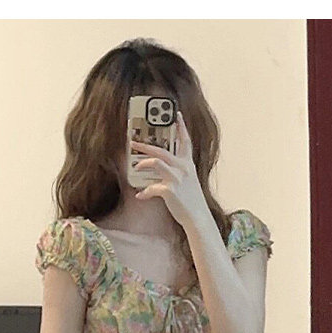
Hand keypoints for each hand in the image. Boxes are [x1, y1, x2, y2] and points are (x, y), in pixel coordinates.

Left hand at [130, 111, 208, 228]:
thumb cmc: (192, 201)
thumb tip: (161, 168)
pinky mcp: (170, 190)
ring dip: (143, 164)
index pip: (185, 141)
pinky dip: (145, 192)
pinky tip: (141, 196)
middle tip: (133, 142)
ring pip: (156, 162)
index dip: (181, 127)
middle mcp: (183, 168)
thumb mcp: (189, 181)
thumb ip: (178, 171)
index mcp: (188, 164)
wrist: (197, 217)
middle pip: (162, 150)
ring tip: (136, 166)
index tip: (177, 115)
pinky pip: (152, 188)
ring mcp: (176, 178)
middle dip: (146, 145)